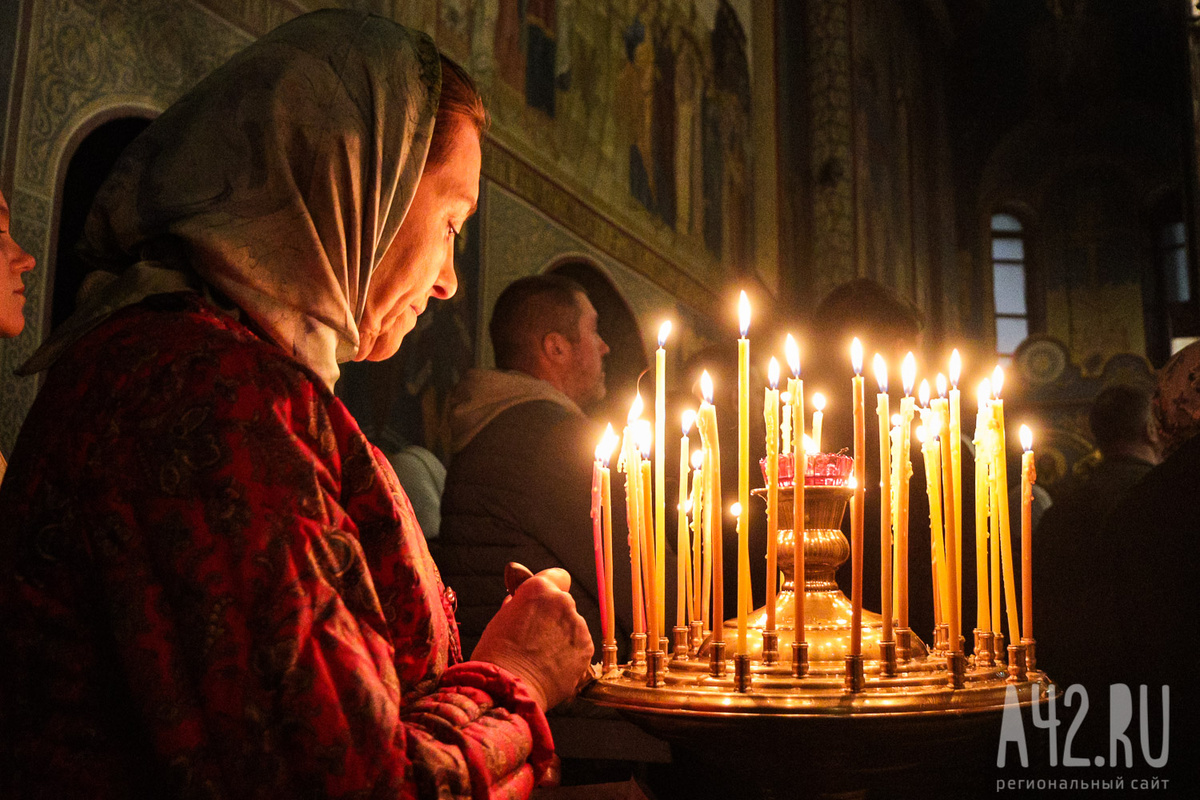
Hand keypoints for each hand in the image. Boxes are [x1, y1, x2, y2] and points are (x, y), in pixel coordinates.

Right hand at [471, 564, 592, 710]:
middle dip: (553, 615)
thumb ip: (517, 604)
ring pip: (572, 625)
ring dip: (562, 635)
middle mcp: (562, 602)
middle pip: (563, 603)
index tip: (544, 601)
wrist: (510, 688)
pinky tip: (551, 666)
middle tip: (535, 636)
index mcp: (539, 589)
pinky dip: (570, 653)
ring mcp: (577, 625)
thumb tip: (518, 599)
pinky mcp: (586, 648)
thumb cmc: (497, 654)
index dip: (550, 587)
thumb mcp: (500, 620)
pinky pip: (579, 645)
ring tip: (541, 657)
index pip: (557, 576)